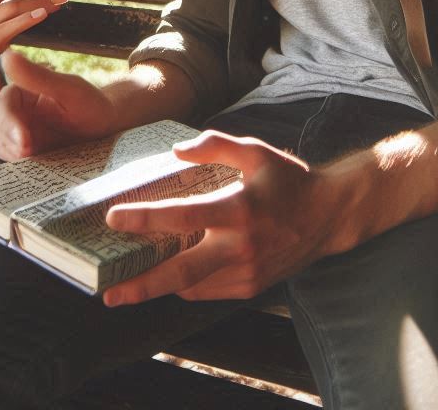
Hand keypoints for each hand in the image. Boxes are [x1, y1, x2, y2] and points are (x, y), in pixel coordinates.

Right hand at [0, 52, 117, 159]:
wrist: (107, 128)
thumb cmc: (90, 103)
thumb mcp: (68, 89)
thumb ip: (38, 76)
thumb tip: (7, 54)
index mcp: (23, 90)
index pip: (2, 104)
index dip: (8, 122)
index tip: (23, 139)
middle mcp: (18, 110)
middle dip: (9, 139)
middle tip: (28, 151)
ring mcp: (21, 131)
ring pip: (0, 143)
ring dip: (12, 152)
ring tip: (34, 157)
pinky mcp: (27, 150)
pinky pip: (12, 158)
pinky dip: (19, 163)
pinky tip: (36, 164)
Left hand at [102, 131, 350, 305]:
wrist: (329, 216)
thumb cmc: (288, 180)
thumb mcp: (255, 151)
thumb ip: (214, 145)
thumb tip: (176, 151)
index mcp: (239, 209)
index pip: (182, 217)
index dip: (145, 219)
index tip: (113, 218)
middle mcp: (240, 246)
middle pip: (181, 273)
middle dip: (142, 285)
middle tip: (108, 293)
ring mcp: (246, 272)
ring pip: (192, 286)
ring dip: (160, 284)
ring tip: (129, 282)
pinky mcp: (251, 286)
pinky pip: (208, 290)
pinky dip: (186, 283)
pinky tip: (170, 274)